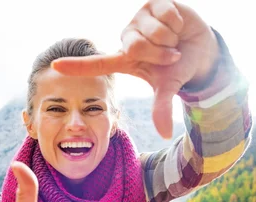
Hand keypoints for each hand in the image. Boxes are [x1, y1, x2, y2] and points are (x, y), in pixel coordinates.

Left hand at [51, 0, 219, 138]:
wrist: (200, 49)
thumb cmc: (177, 69)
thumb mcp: (168, 88)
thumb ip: (162, 107)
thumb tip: (165, 134)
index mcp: (125, 59)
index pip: (96, 63)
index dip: (76, 66)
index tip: (55, 66)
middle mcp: (128, 38)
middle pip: (136, 46)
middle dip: (160, 53)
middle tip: (169, 54)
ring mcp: (139, 19)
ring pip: (152, 30)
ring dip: (170, 37)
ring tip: (174, 39)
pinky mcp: (153, 2)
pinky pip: (164, 12)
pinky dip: (177, 21)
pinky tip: (177, 24)